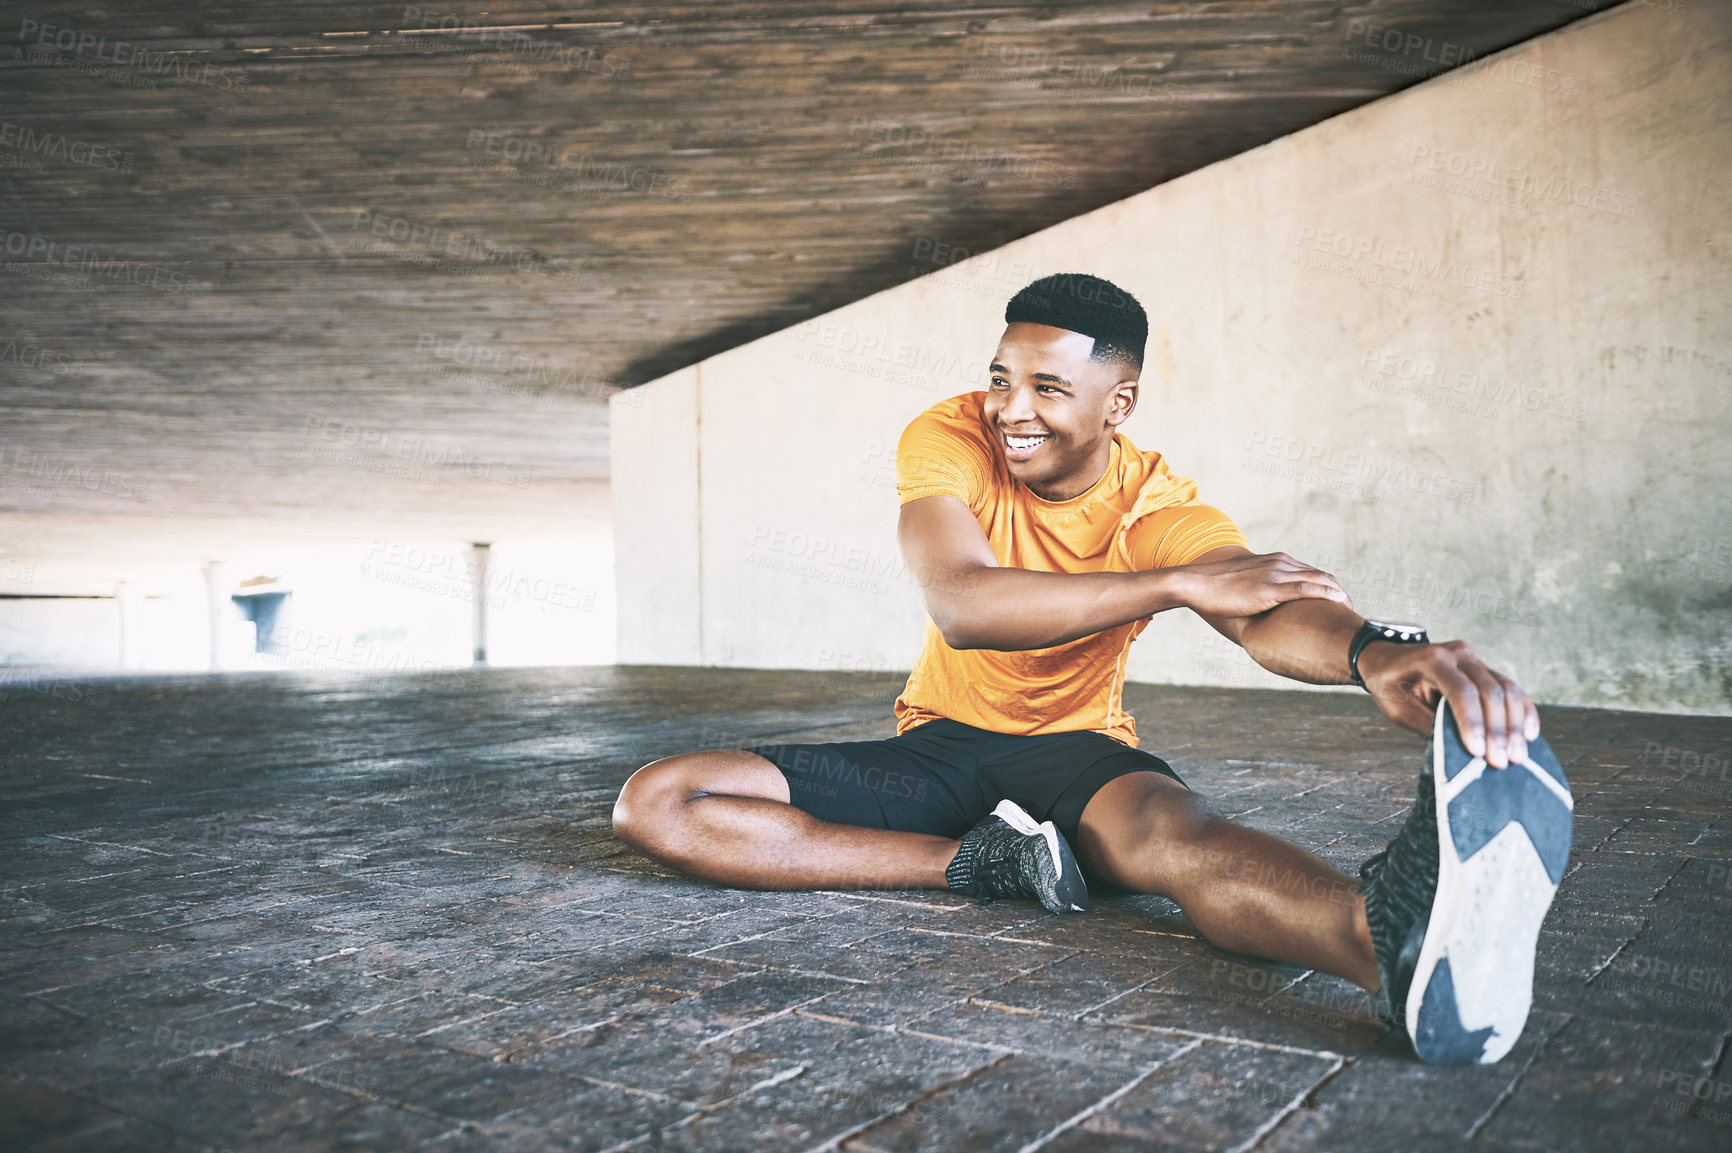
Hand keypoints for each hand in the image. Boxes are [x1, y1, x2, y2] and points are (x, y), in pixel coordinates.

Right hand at [1177, 552, 1352, 617]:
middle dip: (1340, 592)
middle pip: (1322, 575)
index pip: (1313, 572)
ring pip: (1319, 581)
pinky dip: (1327, 596)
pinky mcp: (1270, 589)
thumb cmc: (1216, 588)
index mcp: (1276, 561)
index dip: (1330, 587)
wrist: (1196, 582)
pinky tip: (1339, 604)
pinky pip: (1306, 590)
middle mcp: (1281, 563)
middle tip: (1351, 610)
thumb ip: (1260, 590)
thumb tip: (1265, 609)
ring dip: (1339, 594)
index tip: (1340, 602)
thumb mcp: (1245, 584)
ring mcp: (1276, 575)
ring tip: (1350, 611)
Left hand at [1357, 639, 1539, 767]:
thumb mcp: (1398, 708)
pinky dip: (1523, 712)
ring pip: (1507, 690)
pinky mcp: (1485, 669)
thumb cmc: (1389, 685)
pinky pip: (1511, 689)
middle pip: (1490, 691)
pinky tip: (1529, 734)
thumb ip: (1428, 725)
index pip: (1461, 691)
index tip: (1479, 753)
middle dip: (1498, 730)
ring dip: (1514, 726)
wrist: (1387, 659)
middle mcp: (1458, 654)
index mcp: (1432, 659)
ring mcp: (1474, 660)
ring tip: (1517, 756)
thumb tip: (1460, 752)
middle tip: (1502, 762)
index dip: (1473, 723)